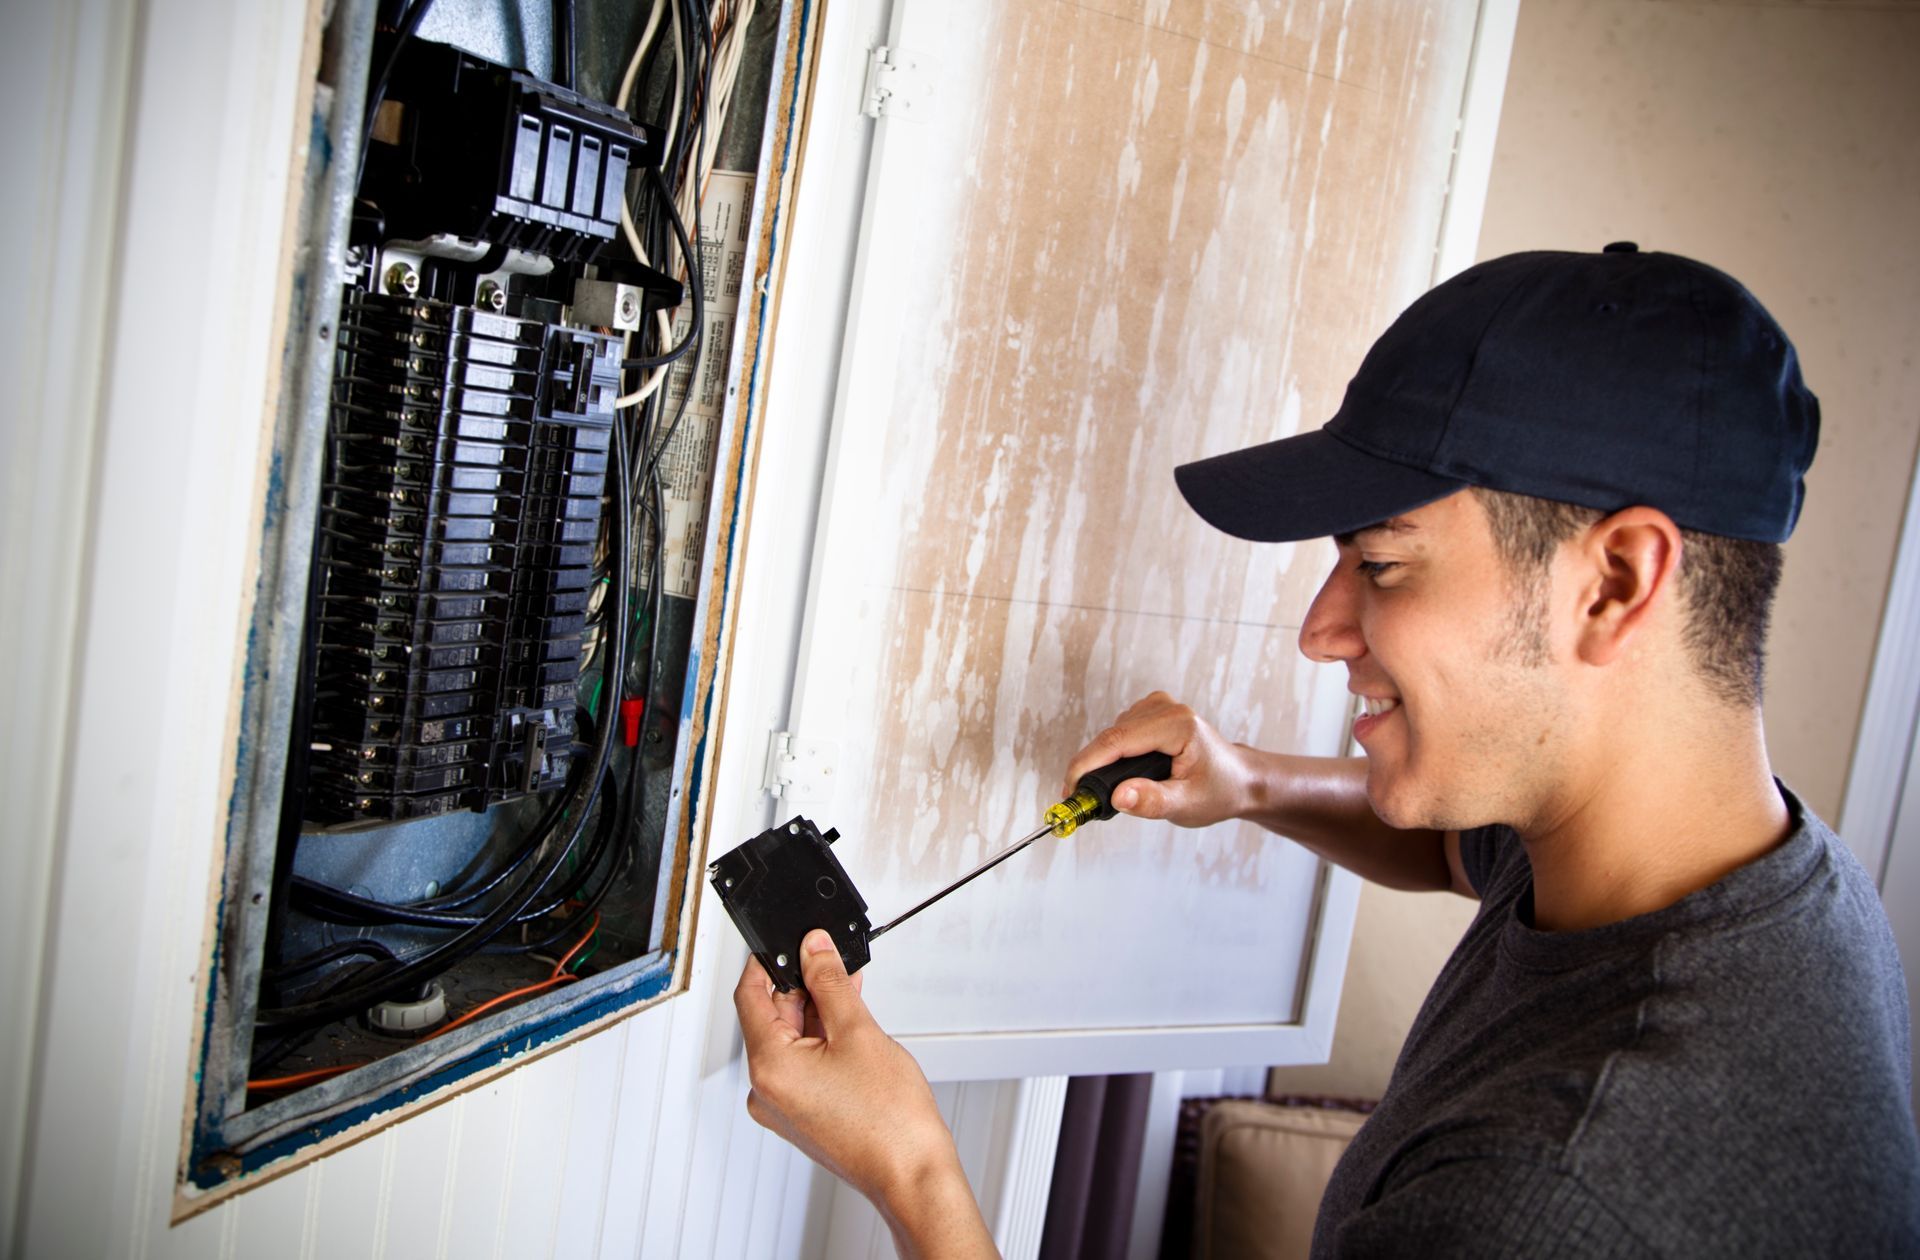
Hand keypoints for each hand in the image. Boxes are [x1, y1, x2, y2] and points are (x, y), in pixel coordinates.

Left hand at [735, 931, 994, 1256]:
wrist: (912, 1174)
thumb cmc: (890, 1122)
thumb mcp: (858, 1031)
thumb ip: (830, 982)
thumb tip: (813, 950)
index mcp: (768, 1068)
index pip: (749, 996)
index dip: (769, 961)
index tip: (789, 942)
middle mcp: (766, 1091)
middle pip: (772, 1018)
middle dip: (804, 986)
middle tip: (833, 963)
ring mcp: (783, 1107)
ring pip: (791, 1041)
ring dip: (818, 1013)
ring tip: (851, 994)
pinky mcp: (802, 1116)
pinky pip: (803, 1064)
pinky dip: (823, 1041)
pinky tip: (850, 1025)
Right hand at [1062, 691, 1254, 827]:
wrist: (1239, 780)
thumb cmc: (1219, 790)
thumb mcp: (1188, 804)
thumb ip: (1153, 801)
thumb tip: (1118, 796)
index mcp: (1176, 724)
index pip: (1118, 740)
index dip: (1087, 764)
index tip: (1070, 788)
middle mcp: (1165, 708)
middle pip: (1111, 736)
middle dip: (1089, 767)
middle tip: (1079, 799)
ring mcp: (1157, 707)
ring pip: (1112, 734)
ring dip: (1100, 762)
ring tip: (1100, 792)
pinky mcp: (1151, 713)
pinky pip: (1119, 733)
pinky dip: (1111, 755)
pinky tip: (1117, 775)